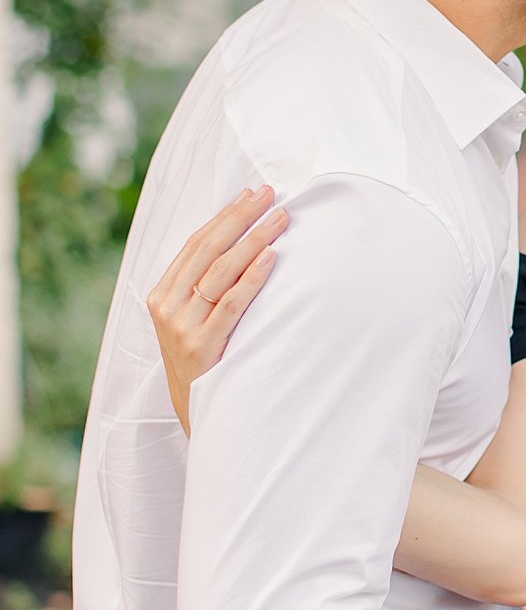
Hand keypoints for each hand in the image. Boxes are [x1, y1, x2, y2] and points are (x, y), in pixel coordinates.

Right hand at [146, 186, 287, 429]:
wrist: (200, 416)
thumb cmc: (205, 363)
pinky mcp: (201, 347)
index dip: (224, 216)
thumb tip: (241, 242)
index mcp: (161, 296)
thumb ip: (205, 288)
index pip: (195, 245)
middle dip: (241, 218)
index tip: (251, 193)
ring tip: (280, 219)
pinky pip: (230, 304)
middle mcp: (167, 308)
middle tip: (271, 194)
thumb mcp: (193, 322)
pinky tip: (271, 258)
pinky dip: (251, 278)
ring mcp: (181, 328)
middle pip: (207, 250)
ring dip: (253, 240)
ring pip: (220, 273)